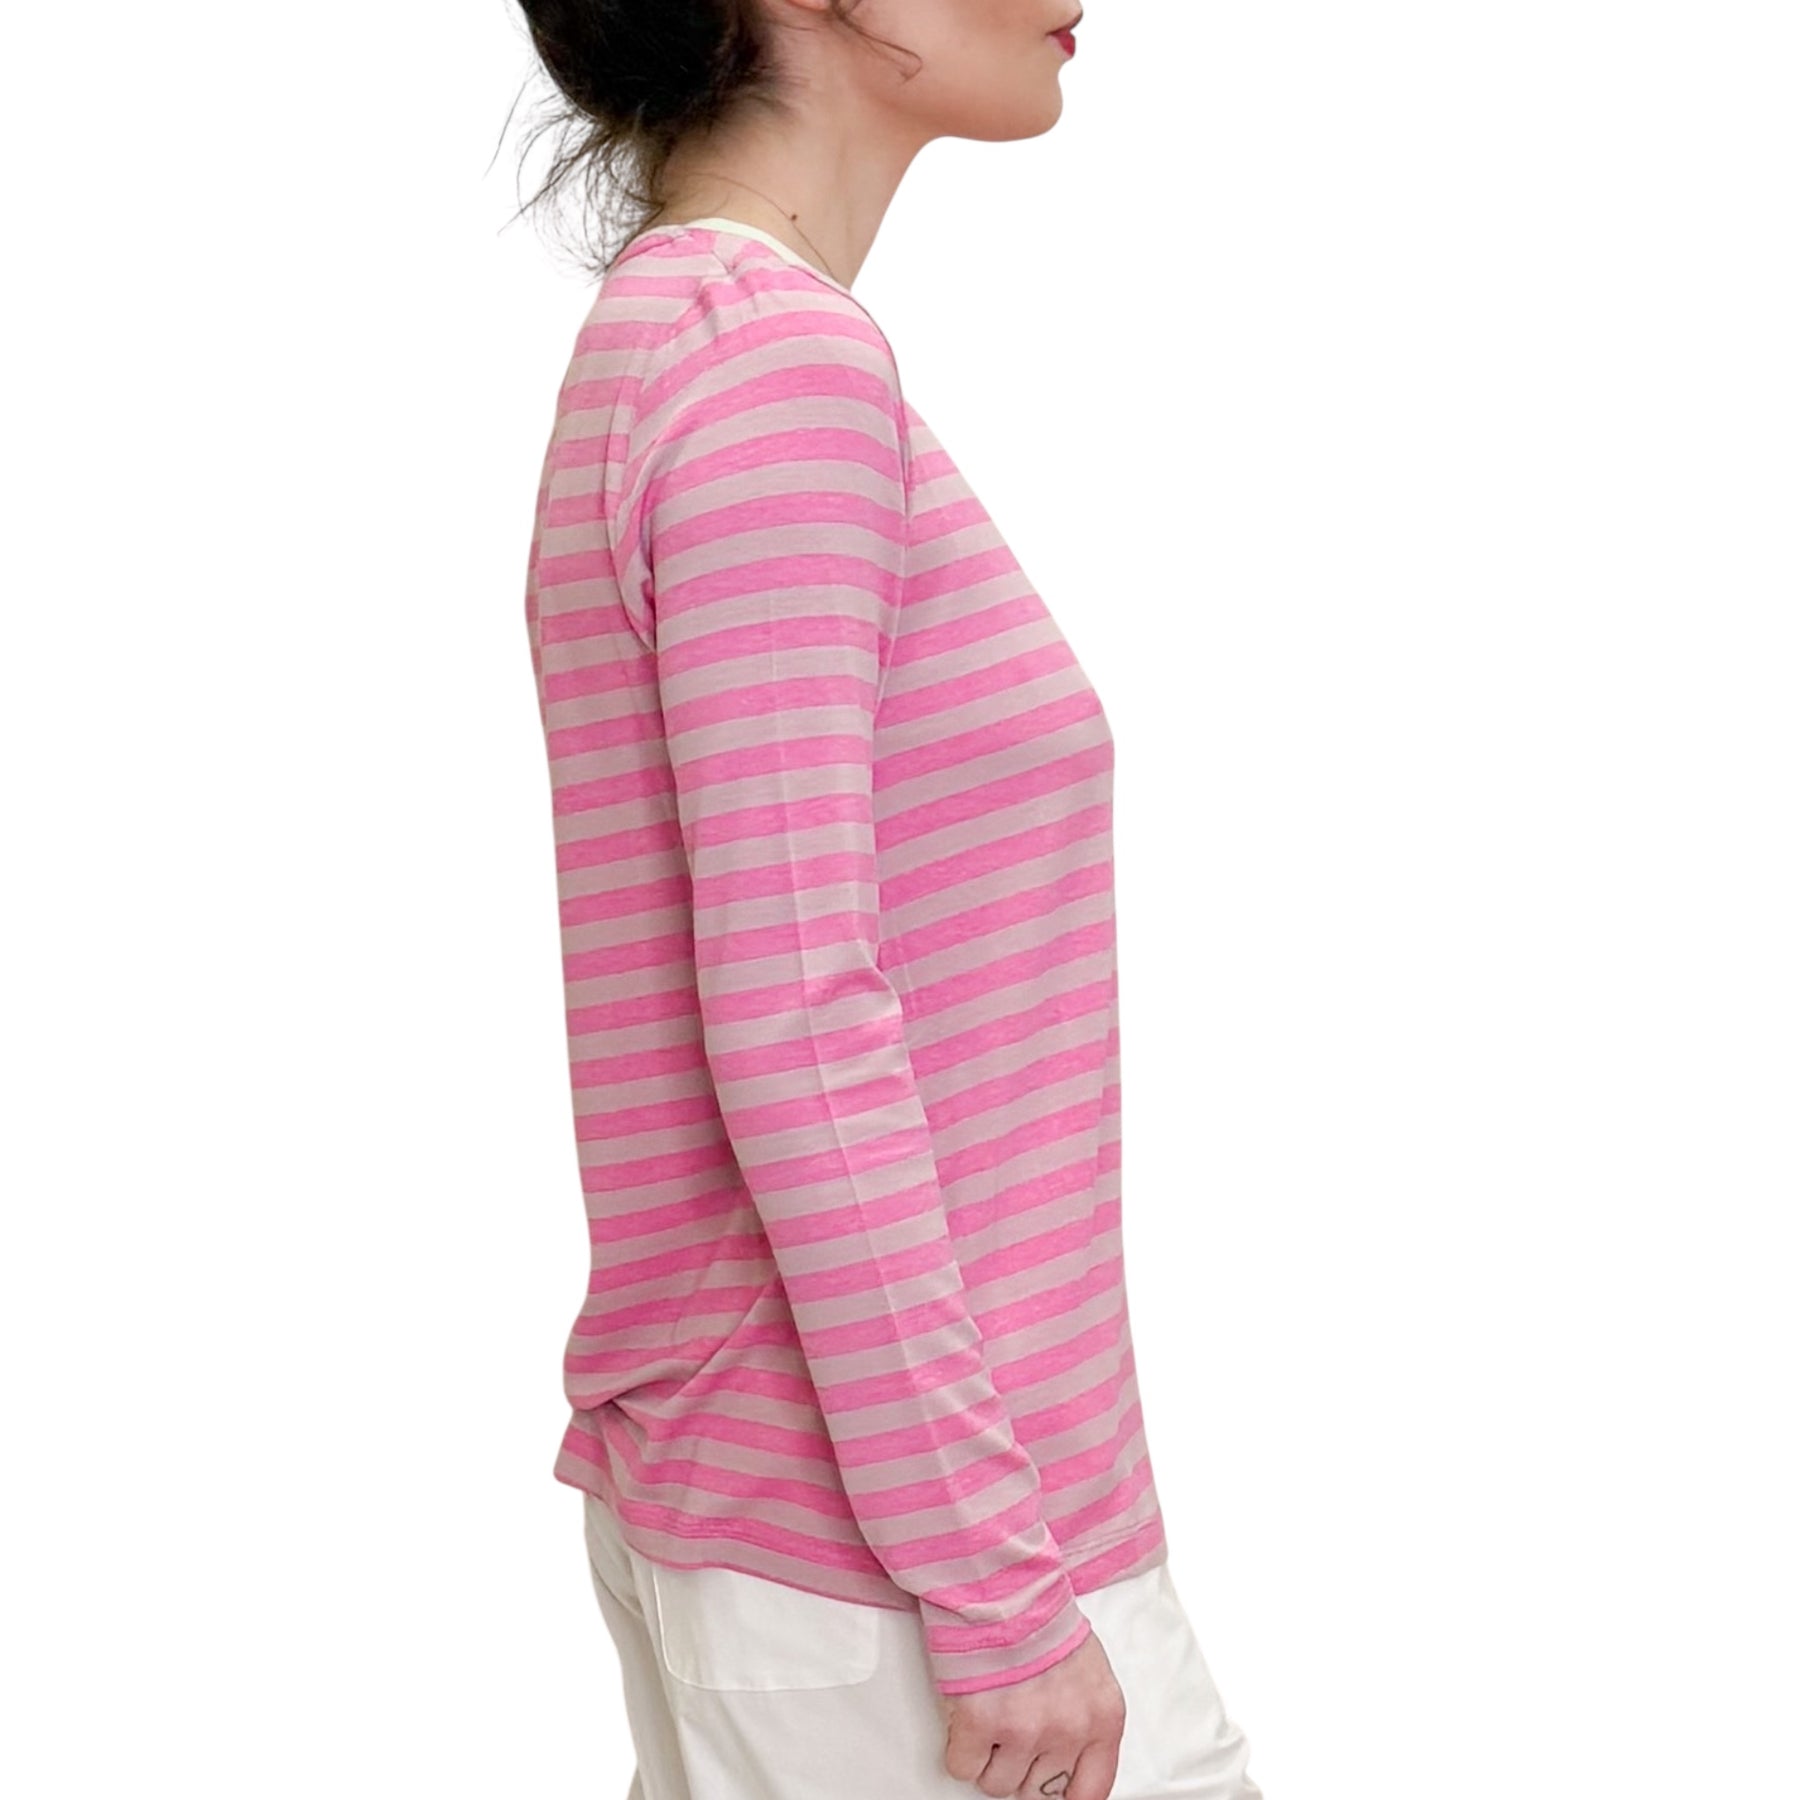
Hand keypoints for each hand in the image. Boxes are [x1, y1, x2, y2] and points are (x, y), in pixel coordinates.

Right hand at [939, 1629, 1126, 1799]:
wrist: (1002, 1578)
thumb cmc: (1040, 1613)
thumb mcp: (1087, 1668)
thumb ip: (1082, 1718)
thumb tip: (1062, 1755)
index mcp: (1102, 1717)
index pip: (1090, 1791)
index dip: (1062, 1793)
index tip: (1048, 1787)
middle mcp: (1067, 1730)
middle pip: (1037, 1792)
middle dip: (1021, 1766)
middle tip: (1012, 1733)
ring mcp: (1023, 1730)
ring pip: (997, 1784)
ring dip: (989, 1755)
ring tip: (990, 1712)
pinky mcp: (980, 1723)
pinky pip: (963, 1767)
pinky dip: (961, 1747)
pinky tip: (969, 1714)